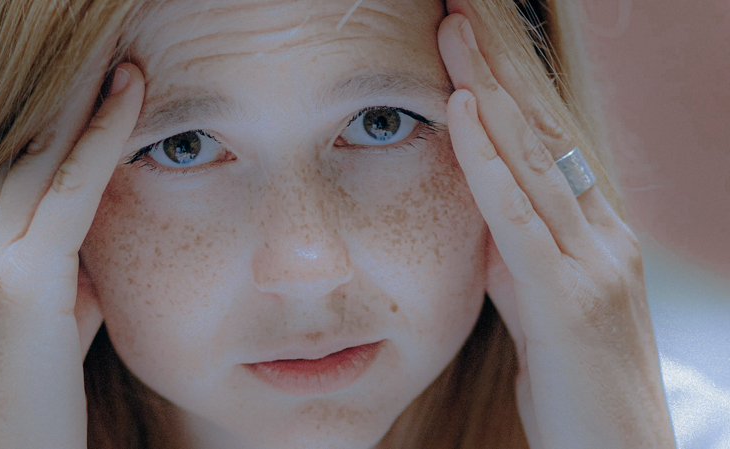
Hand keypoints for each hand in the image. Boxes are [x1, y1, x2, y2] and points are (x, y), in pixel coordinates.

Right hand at [0, 62, 143, 447]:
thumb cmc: (39, 398)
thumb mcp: (57, 316)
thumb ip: (70, 260)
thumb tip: (101, 213)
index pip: (10, 170)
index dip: (52, 127)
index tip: (95, 92)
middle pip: (17, 152)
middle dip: (69, 106)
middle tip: (115, 66)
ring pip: (36, 160)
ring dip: (84, 111)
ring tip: (126, 74)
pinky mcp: (13, 282)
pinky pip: (66, 192)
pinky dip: (99, 143)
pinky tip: (127, 105)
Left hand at [437, 8, 674, 448]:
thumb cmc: (573, 385)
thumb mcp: (534, 302)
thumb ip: (514, 251)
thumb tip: (482, 208)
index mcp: (592, 230)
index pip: (545, 139)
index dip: (507, 82)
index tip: (467, 35)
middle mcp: (602, 232)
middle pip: (543, 130)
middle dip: (499, 64)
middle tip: (459, 7)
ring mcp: (593, 261)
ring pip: (533, 157)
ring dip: (490, 88)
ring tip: (454, 32)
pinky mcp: (571, 297)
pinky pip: (520, 215)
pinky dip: (490, 159)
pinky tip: (467, 111)